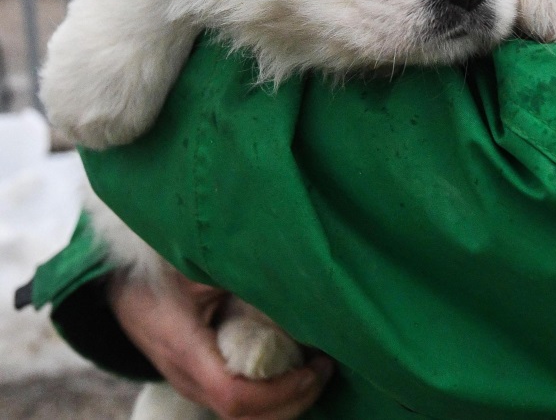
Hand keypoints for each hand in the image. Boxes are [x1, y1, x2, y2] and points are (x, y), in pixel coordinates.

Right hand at [108, 267, 332, 419]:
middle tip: (326, 368)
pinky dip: (269, 391)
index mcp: (186, 349)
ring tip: (316, 367)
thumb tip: (294, 278)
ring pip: (242, 414)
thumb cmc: (159, 265)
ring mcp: (190, 381)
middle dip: (292, 401)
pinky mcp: (198, 377)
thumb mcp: (199, 263)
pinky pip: (237, 398)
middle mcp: (186, 376)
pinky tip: (293, 364)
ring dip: (283, 400)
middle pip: (246, 416)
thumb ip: (242, 273)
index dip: (281, 392)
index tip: (316, 366)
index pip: (236, 396)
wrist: (117, 280)